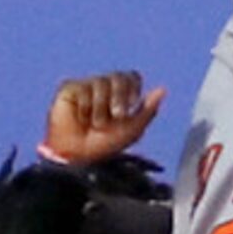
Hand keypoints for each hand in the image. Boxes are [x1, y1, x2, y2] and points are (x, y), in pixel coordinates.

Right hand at [41, 71, 165, 166]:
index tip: (132, 104)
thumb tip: (163, 90)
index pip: (132, 77)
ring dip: (101, 108)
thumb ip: (148, 110)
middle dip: (120, 96)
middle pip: (119, 76)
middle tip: (117, 115)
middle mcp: (105, 86)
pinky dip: (85, 107)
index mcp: (121, 94)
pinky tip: (81, 119)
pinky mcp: (69, 89)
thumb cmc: (105, 145)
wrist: (77, 157)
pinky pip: (82, 88)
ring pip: (101, 82)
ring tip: (95, 124)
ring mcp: (87, 86)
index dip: (133, 87)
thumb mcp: (132, 130)